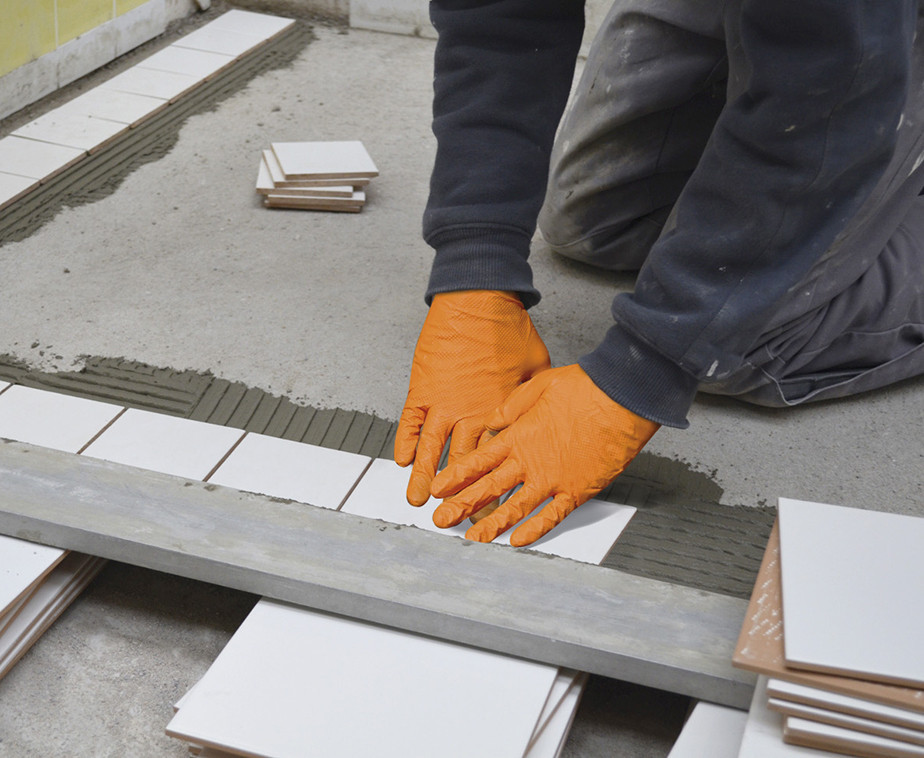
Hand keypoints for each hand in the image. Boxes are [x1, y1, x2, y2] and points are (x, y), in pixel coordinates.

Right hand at [395, 290, 549, 505]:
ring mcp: (443, 402)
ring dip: (423, 476)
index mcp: (498, 411)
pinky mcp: (423, 387)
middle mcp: (468, 413)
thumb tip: (542, 417)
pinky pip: (410, 421)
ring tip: (417, 501)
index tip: (489, 507)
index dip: (490, 484)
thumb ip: (532, 399)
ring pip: (430, 449)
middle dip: (457, 492)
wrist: (479, 300)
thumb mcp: (537, 369)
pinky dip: (404, 441)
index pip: (492, 459)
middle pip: (461, 462)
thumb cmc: (511, 329)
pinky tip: (400, 461)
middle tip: (453, 517)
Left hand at [430, 364, 659, 545]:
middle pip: (489, 488)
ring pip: (515, 508)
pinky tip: (518, 541)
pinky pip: (552, 516)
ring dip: (492, 525)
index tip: (438, 488)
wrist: (622, 398)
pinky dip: (535, 531)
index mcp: (519, 435)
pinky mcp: (577, 490)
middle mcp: (531, 461)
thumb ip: (511, 407)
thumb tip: (493, 420)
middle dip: (462, 505)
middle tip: (441, 520)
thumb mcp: (538, 385)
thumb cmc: (585, 387)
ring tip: (473, 539)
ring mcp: (553, 479)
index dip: (456, 477)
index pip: (479, 461)